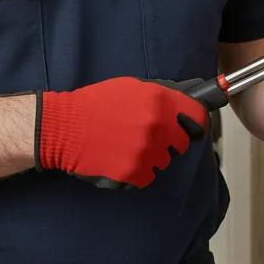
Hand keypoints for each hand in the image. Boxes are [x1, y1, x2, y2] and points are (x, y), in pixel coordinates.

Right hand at [35, 77, 208, 187]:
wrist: (65, 128)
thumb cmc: (95, 103)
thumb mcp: (130, 86)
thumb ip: (159, 95)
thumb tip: (184, 101)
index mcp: (159, 100)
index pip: (198, 117)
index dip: (195, 123)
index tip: (191, 127)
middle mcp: (157, 126)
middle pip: (182, 143)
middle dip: (169, 140)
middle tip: (148, 136)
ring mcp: (147, 151)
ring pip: (164, 161)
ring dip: (151, 156)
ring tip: (127, 145)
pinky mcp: (134, 173)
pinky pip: (148, 176)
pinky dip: (137, 172)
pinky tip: (120, 158)